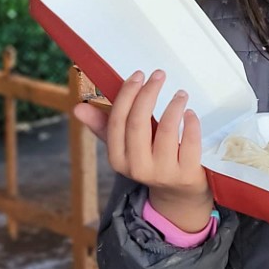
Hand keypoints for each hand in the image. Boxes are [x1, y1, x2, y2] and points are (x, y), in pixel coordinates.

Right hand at [72, 70, 213, 231]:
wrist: (177, 194)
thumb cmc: (149, 159)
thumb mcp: (125, 147)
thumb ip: (104, 125)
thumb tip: (77, 107)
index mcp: (118, 158)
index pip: (117, 121)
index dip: (127, 95)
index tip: (138, 75)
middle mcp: (137, 167)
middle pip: (138, 123)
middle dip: (148, 93)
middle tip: (159, 74)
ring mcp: (163, 172)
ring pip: (165, 130)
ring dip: (173, 106)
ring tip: (180, 93)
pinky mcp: (187, 174)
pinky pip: (190, 143)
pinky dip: (191, 124)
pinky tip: (190, 113)